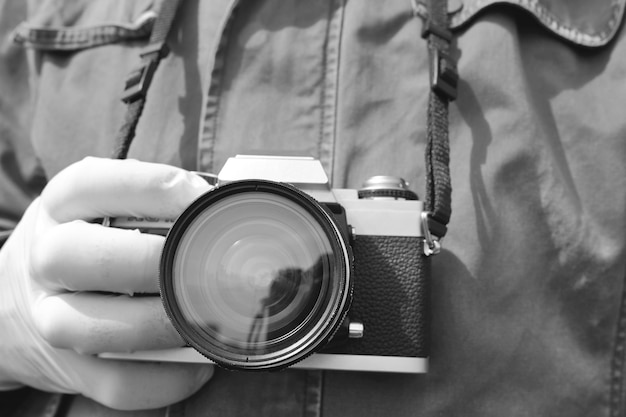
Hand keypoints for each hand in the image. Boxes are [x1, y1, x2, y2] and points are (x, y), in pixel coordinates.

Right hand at [0, 157, 213, 409]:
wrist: (14, 302)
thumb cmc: (86, 242)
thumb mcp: (101, 205)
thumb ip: (153, 199)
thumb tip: (232, 200)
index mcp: (60, 207)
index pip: (93, 184)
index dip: (155, 189)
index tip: (203, 199)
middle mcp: (46, 259)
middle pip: (78, 257)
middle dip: (150, 261)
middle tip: (200, 264)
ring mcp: (50, 317)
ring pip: (92, 329)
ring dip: (159, 326)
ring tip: (205, 317)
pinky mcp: (70, 368)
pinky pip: (116, 383)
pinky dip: (165, 380)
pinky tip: (200, 365)